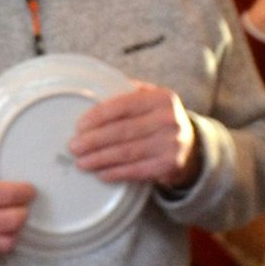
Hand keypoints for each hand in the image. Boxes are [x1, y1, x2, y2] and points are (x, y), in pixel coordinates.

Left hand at [70, 84, 199, 187]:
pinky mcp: (169, 166)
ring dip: (100, 159)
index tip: (79, 126)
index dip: (98, 116)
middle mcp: (169, 119)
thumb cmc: (160, 120)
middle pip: (123, 131)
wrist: (191, 146)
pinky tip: (101, 173)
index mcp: (161, 98)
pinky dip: (116, 173)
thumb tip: (94, 92)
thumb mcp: (151, 100)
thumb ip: (128, 93)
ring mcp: (171, 144)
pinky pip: (137, 170)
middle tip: (74, 147)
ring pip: (127, 153)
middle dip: (94, 140)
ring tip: (81, 163)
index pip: (124, 105)